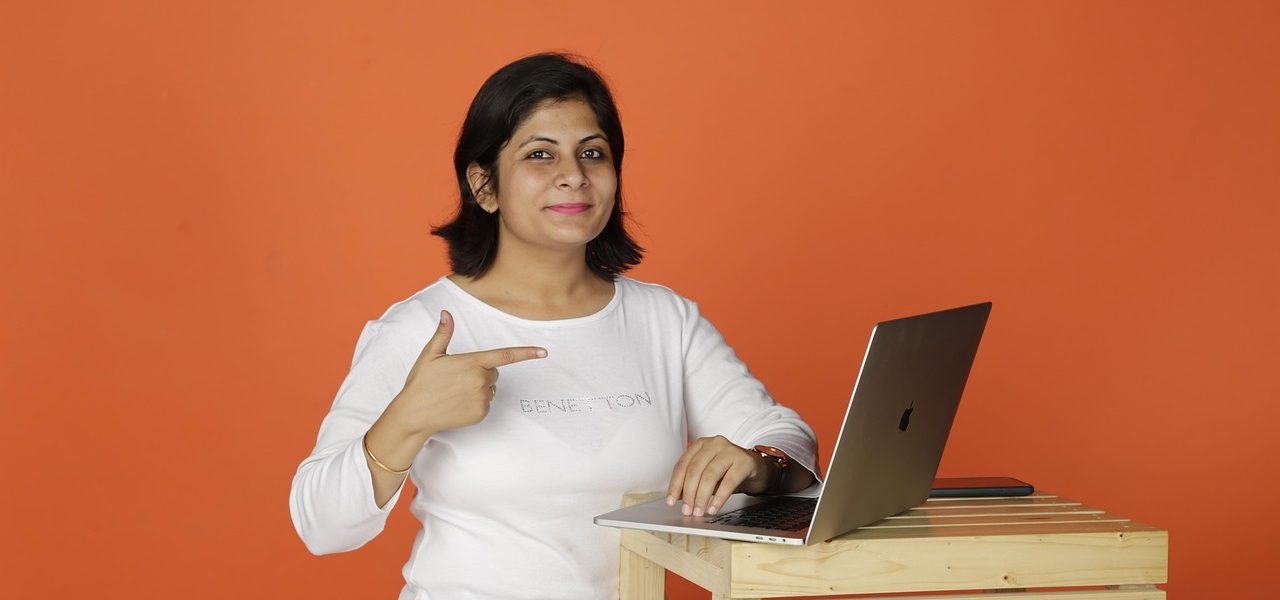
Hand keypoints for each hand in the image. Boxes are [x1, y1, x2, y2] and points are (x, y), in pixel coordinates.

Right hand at [386, 310, 547, 437]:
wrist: (414, 414)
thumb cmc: (421, 383)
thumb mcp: (431, 355)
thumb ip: (443, 334)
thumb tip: (446, 314)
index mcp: (472, 362)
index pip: (506, 356)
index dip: (527, 353)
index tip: (544, 352)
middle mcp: (481, 380)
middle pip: (493, 372)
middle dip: (481, 372)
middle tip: (457, 378)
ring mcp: (482, 398)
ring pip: (490, 388)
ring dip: (478, 388)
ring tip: (455, 392)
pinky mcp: (481, 413)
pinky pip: (486, 403)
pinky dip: (476, 403)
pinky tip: (458, 404)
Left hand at [665, 436, 773, 516]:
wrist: (756, 468)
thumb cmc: (729, 470)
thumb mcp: (708, 475)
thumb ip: (693, 482)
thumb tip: (679, 498)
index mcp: (701, 445)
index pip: (683, 465)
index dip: (675, 485)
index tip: (671, 501)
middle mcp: (714, 443)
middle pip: (695, 469)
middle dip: (689, 493)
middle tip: (687, 510)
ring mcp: (730, 450)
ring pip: (710, 475)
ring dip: (702, 497)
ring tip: (699, 512)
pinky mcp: (744, 461)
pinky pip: (729, 482)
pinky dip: (719, 498)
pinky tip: (713, 508)